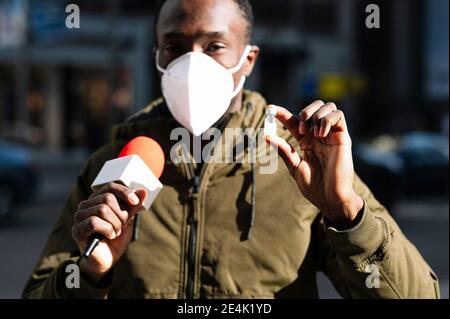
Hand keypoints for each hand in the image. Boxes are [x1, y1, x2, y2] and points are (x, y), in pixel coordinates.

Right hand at [72, 182, 146, 282]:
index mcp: (97, 199)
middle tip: (122, 226)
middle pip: (107, 198)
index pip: (110, 186)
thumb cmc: (116, 237)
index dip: (124, 192)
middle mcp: (85, 205)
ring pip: (102, 209)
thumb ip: (133, 206)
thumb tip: (143, 191)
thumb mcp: (127, 219)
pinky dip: (107, 230)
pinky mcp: (77, 230)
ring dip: (115, 224)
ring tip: (115, 232)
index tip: (135, 201)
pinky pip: (94, 222)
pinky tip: (109, 236)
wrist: (108, 259)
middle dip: (121, 214)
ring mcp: (79, 217)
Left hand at [266, 101, 363, 228]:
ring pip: (328, 107)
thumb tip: (267, 137)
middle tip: (300, 131)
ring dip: (316, 115)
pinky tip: (322, 135)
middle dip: (305, 112)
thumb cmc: (314, 186)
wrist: (331, 198)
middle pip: (314, 107)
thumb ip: (284, 151)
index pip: (294, 121)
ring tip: (314, 134)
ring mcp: (331, 135)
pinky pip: (339, 116)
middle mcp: (319, 135)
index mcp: (306, 141)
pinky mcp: (343, 137)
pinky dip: (327, 120)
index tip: (270, 110)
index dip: (282, 113)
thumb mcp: (295, 167)